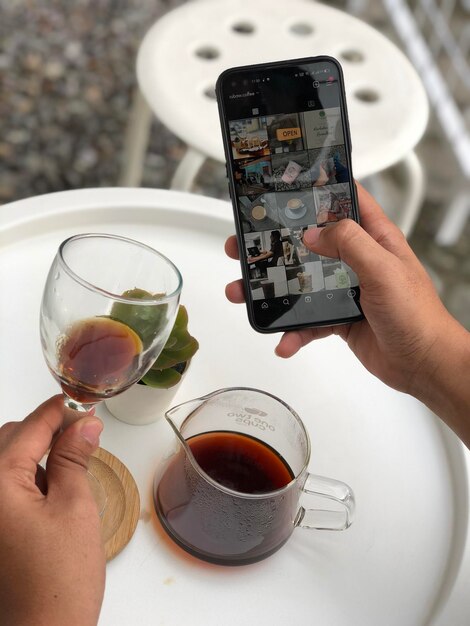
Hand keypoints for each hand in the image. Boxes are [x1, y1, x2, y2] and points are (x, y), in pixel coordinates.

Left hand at [0, 396, 104, 625]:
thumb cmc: (59, 579)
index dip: (60, 410)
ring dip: (36, 454)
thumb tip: (84, 424)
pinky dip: (27, 478)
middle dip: (47, 431)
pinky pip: (4, 486)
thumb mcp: (75, 508)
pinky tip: (52, 492)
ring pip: (6, 461)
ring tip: (71, 467)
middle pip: (11, 438)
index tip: (83, 403)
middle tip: (83, 435)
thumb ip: (75, 458)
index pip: (31, 427)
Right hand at [225, 184, 469, 439]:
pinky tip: (284, 340)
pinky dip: (293, 330)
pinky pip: (308, 320)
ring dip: (273, 290)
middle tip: (246, 246)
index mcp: (374, 239)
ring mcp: (346, 290)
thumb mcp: (384, 269)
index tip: (286, 189)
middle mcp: (358, 261)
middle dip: (276, 244)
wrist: (422, 364)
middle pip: (310, 244)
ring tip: (245, 294)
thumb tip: (314, 232)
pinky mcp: (339, 318)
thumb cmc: (417, 316)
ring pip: (301, 283)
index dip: (318, 192)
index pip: (345, 203)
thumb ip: (350, 244)